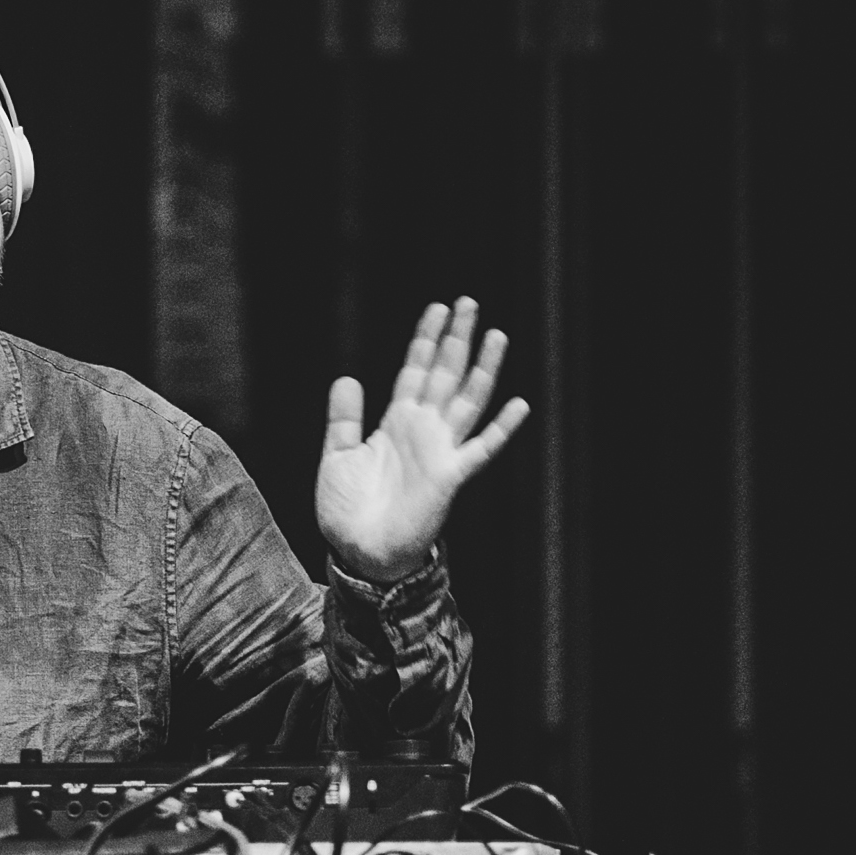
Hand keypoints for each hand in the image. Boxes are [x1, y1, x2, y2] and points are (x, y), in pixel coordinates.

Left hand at [315, 298, 529, 583]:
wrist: (358, 552)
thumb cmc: (347, 510)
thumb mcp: (336, 456)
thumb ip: (343, 419)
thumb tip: (347, 377)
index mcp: (396, 422)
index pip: (415, 370)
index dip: (426, 339)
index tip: (437, 308)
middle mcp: (423, 430)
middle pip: (445, 373)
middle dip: (456, 338)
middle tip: (469, 302)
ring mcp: (439, 450)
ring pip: (467, 399)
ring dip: (482, 368)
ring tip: (496, 335)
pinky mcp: (450, 476)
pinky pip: (481, 448)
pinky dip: (501, 428)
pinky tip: (519, 405)